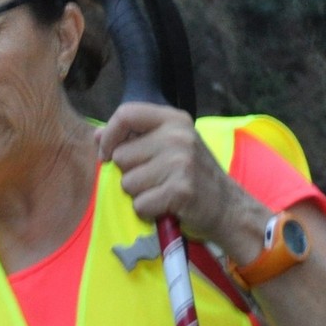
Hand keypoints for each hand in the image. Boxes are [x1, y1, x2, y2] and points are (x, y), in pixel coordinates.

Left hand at [95, 103, 268, 263]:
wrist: (229, 208)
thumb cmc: (194, 177)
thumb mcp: (170, 147)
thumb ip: (134, 138)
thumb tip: (97, 135)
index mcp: (174, 120)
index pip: (125, 114)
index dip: (109, 136)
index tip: (108, 154)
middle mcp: (178, 136)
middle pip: (121, 156)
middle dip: (130, 174)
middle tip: (156, 180)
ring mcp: (180, 162)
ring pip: (127, 183)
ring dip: (140, 195)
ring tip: (163, 192)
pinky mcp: (180, 190)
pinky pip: (140, 204)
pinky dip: (149, 212)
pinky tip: (167, 207)